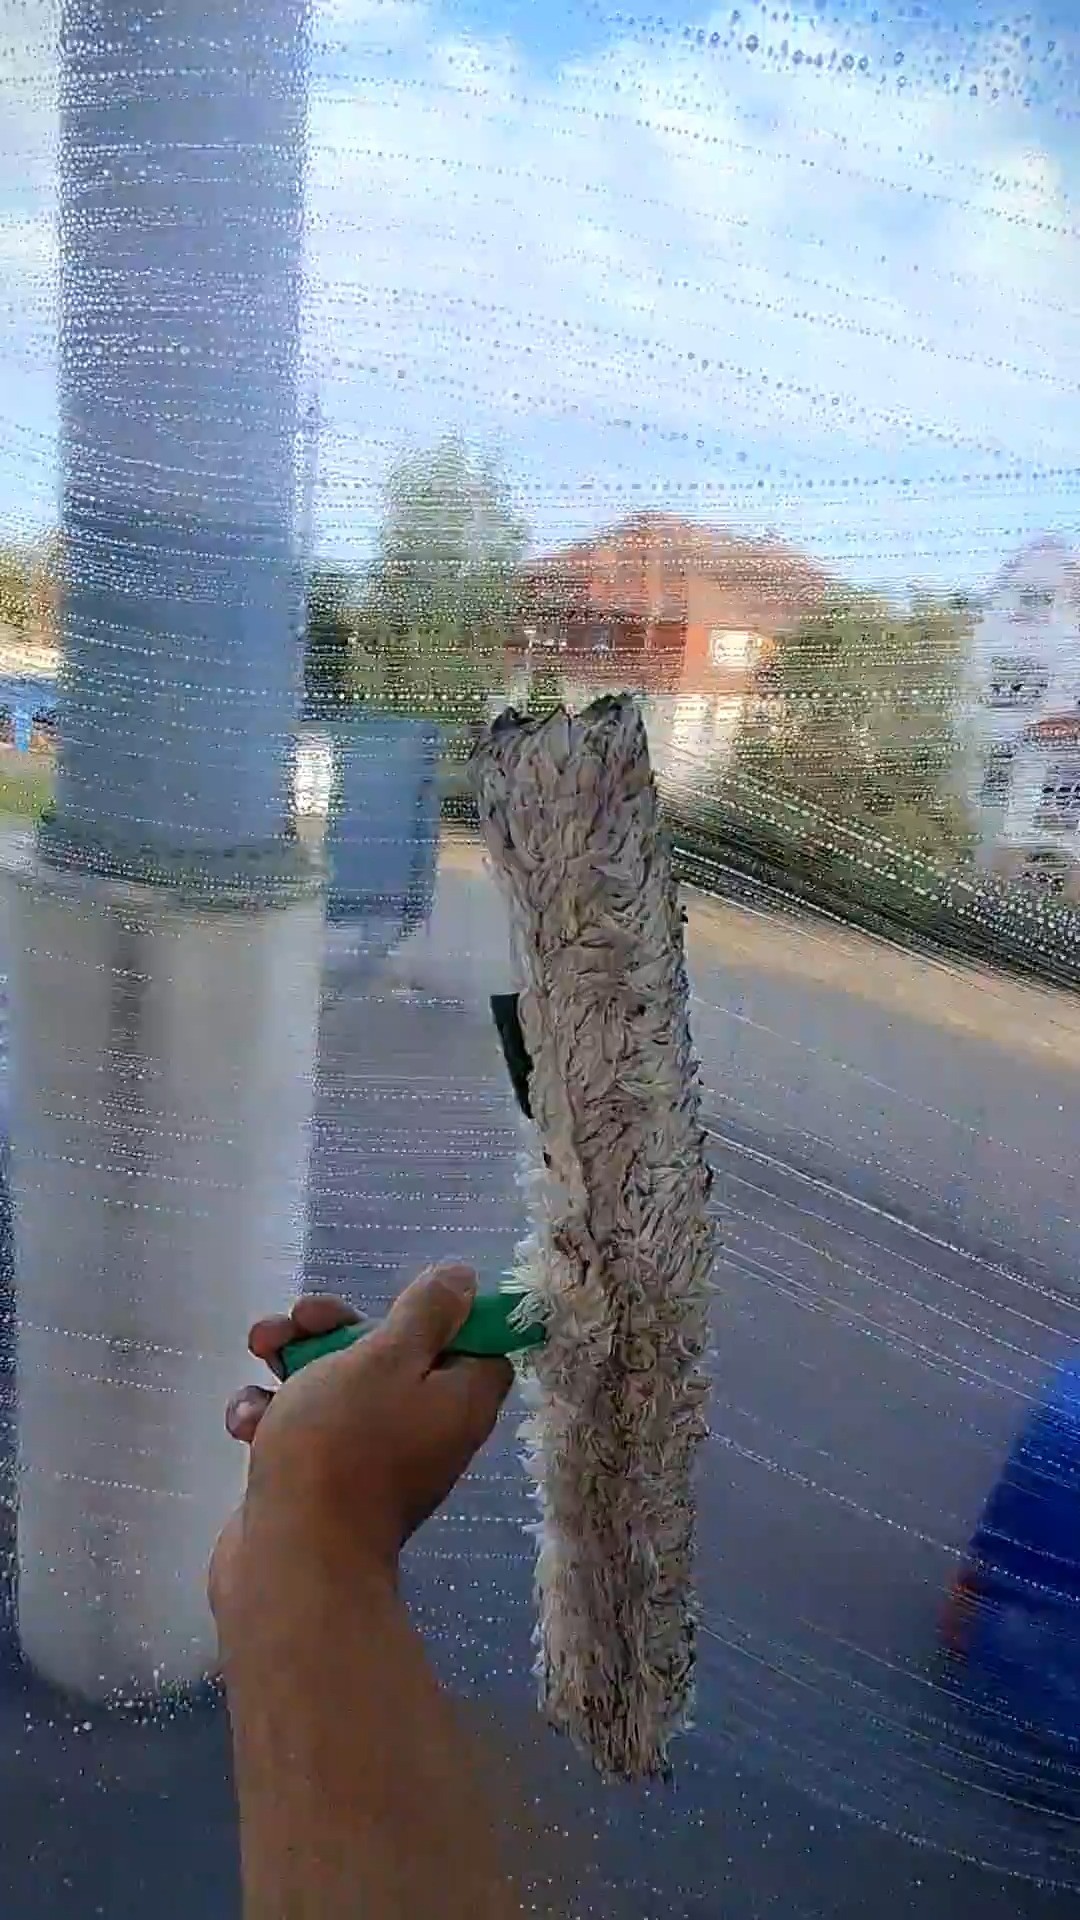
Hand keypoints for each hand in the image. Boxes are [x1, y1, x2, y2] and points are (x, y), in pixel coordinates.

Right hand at [209, 1261, 512, 1637]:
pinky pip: (304, 1429)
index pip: (474, 1345)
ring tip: (258, 1352)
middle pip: (393, 1356)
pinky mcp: (321, 1482)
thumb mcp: (385, 1358)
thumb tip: (464, 1279)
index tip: (397, 1299)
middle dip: (337, 1327)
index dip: (438, 1316)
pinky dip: (273, 1415)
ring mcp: (371, 1460)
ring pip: (337, 1386)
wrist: (291, 1560)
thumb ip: (424, 1313)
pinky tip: (244, 1420)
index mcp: (458, 1400)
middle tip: (297, 1320)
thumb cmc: (343, 1446)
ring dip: (294, 1363)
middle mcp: (424, 1429)